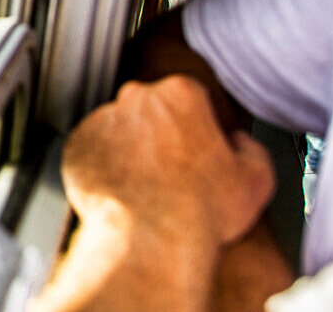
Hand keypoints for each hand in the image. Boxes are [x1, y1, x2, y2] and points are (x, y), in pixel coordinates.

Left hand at [32, 77, 277, 311]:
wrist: (150, 239)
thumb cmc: (202, 211)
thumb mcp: (255, 180)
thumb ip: (250, 148)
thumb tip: (239, 142)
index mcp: (180, 93)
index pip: (191, 98)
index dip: (198, 125)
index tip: (200, 149)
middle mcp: (135, 98)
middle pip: (152, 109)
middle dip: (162, 133)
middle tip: (174, 171)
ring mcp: (102, 119)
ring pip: (120, 129)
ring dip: (132, 149)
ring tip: (146, 187)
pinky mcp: (77, 144)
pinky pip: (93, 150)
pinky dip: (105, 166)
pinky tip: (122, 192)